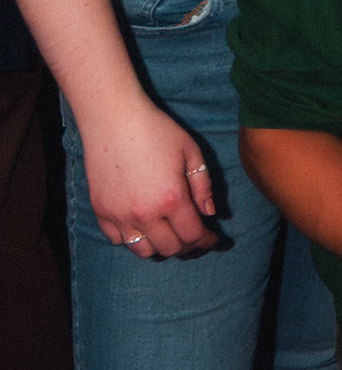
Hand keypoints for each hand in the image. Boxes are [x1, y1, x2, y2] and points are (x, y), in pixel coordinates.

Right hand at [79, 93, 217, 258]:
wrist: (113, 118)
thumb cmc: (157, 131)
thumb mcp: (191, 153)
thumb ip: (203, 186)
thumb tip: (210, 213)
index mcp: (171, 199)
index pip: (193, 236)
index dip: (206, 241)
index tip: (213, 239)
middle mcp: (144, 213)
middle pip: (170, 248)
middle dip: (188, 248)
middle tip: (194, 240)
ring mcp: (119, 215)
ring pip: (143, 251)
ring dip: (160, 248)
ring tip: (169, 237)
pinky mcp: (100, 211)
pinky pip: (118, 240)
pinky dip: (133, 240)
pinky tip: (143, 229)